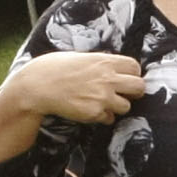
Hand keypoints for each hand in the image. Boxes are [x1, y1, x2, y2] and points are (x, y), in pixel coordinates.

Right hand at [0, 51, 144, 125]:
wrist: (37, 86)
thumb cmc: (54, 68)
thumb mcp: (80, 58)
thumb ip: (99, 63)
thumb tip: (113, 68)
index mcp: (104, 61)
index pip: (135, 67)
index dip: (132, 74)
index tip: (126, 78)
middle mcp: (107, 79)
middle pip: (139, 87)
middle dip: (134, 92)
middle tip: (125, 94)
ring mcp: (102, 97)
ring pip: (126, 106)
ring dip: (117, 106)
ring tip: (102, 103)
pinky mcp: (94, 112)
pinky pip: (109, 118)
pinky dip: (103, 117)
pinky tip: (90, 110)